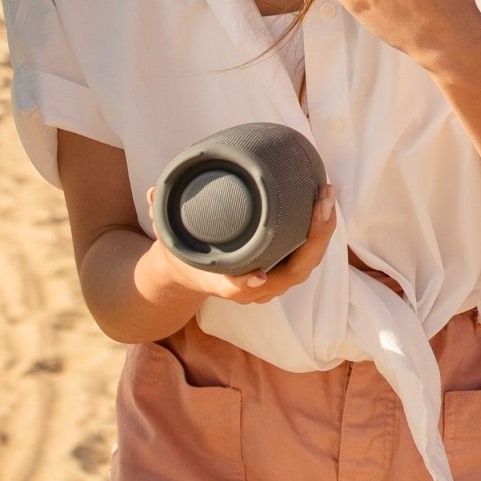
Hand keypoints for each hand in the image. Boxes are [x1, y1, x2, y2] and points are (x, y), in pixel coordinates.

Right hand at [141, 184, 336, 307]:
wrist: (188, 275)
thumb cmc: (182, 253)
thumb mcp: (168, 237)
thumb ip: (161, 214)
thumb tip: (153, 191)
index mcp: (219, 282)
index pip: (232, 288)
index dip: (243, 284)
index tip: (256, 277)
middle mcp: (249, 289)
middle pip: (289, 274)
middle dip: (312, 240)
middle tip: (322, 203)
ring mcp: (269, 284)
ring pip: (304, 266)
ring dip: (321, 234)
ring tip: (327, 197)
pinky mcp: (281, 272)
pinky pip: (306, 256)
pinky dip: (319, 233)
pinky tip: (325, 205)